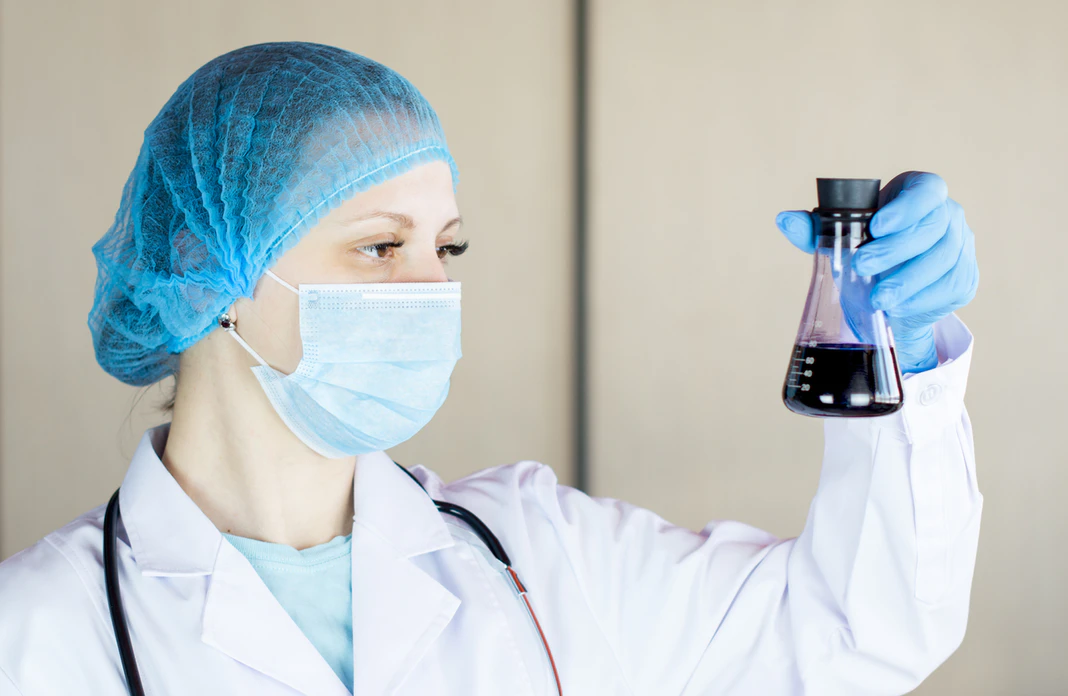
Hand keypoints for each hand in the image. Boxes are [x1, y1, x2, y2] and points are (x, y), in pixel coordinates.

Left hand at [775, 172, 978, 373]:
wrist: (888, 296)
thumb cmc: (866, 253)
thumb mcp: (840, 240)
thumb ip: (814, 230)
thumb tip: (784, 220)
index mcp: (919, 193)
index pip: (926, 190)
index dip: (905, 207)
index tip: (876, 227)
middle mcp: (948, 215)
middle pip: (934, 227)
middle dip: (896, 249)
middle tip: (862, 267)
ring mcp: (962, 247)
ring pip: (944, 259)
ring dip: (908, 280)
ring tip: (878, 296)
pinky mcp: (964, 279)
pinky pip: (948, 287)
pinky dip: (920, 299)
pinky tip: (897, 306)